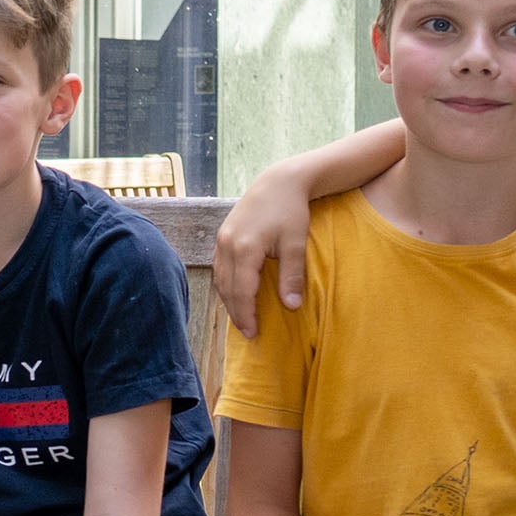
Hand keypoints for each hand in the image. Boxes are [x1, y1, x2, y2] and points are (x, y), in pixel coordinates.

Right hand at [213, 169, 316, 337]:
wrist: (279, 182)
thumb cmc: (291, 211)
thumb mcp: (296, 244)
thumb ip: (292, 276)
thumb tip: (291, 307)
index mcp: (245, 248)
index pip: (242, 291)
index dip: (247, 314)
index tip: (254, 333)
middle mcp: (227, 245)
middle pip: (227, 288)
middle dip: (236, 312)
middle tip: (247, 332)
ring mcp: (221, 239)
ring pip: (220, 279)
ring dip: (229, 300)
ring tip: (241, 317)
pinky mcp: (222, 235)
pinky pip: (219, 267)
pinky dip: (225, 285)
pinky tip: (235, 293)